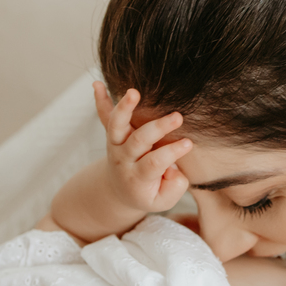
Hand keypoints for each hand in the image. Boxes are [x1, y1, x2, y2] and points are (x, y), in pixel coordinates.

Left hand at [94, 81, 190, 214]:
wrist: (120, 192)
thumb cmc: (148, 194)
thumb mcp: (162, 201)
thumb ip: (173, 186)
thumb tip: (173, 166)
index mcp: (137, 178)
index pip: (154, 164)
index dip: (171, 153)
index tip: (189, 143)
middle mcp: (123, 159)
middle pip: (137, 141)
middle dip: (157, 128)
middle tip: (178, 117)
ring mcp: (115, 144)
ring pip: (116, 126)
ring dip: (124, 108)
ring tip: (133, 92)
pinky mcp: (113, 134)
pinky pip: (104, 116)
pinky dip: (100, 100)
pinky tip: (97, 84)